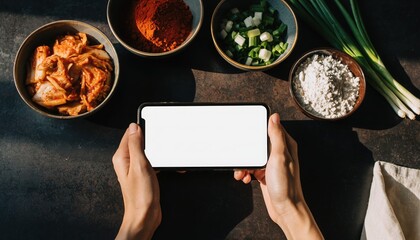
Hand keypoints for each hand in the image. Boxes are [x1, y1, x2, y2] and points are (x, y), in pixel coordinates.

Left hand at [113, 123, 160, 239]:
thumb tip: (134, 127)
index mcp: (122, 157)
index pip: (129, 134)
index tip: (153, 126)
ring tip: (168, 152)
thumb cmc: (140, 196)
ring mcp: (135, 169)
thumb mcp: (139, 165)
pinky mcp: (144, 175)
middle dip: (152, 139)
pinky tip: (169, 166)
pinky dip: (162, 162)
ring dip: (159, 151)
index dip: (141, 128)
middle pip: (139, 142)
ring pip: (148, 152)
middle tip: (163, 140)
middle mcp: (127, 162)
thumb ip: (136, 144)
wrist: (145, 216)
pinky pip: (153, 162)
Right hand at [234, 113, 322, 239]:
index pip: (271, 129)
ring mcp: (271, 164)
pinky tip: (246, 179)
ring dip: (244, 164)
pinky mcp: (265, 174)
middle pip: (257, 143)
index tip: (247, 131)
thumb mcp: (280, 157)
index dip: (258, 129)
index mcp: (285, 145)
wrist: (285, 209)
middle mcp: (279, 153)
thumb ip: (276, 136)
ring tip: (242, 173)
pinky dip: (245, 173)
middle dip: (247, 150)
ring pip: (252, 157)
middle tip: (243, 158)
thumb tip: (274, 117)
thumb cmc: (286, 185)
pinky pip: (251, 168)